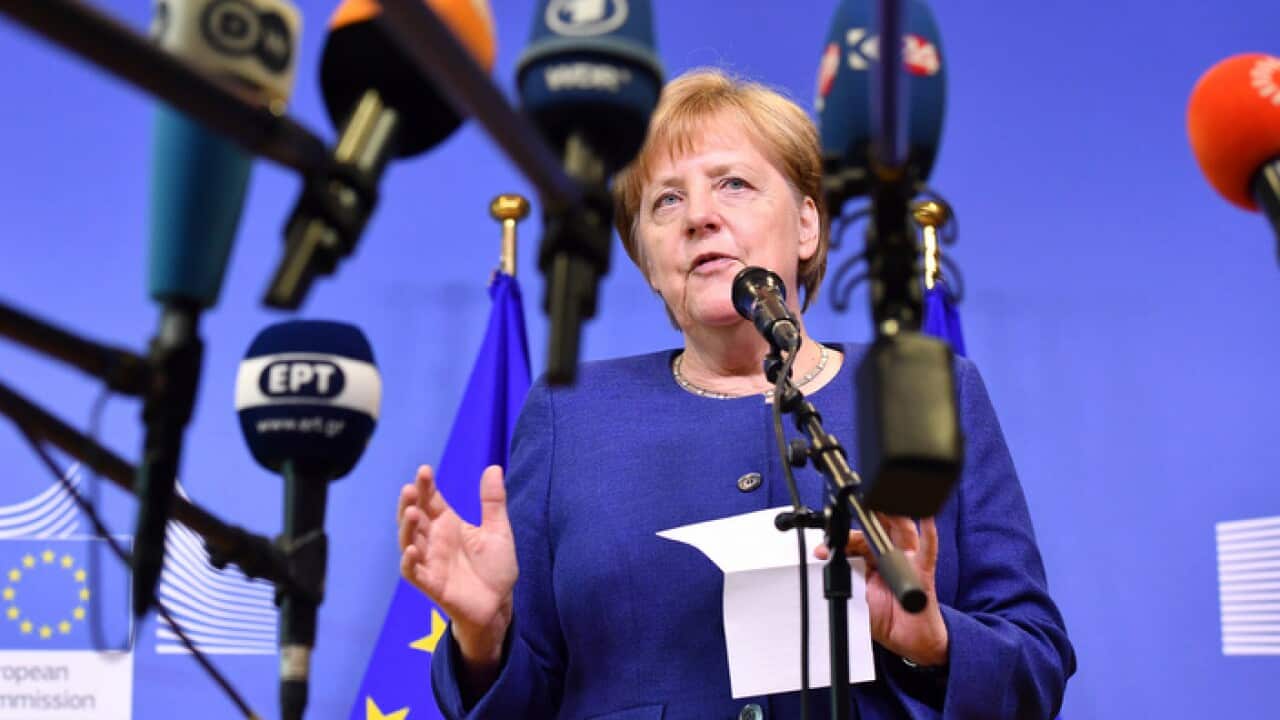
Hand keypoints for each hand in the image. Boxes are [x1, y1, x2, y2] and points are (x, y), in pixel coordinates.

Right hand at [398, 464, 517, 671]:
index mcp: (448, 524)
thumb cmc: (495, 567)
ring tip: (411, 512)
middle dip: (410, 503)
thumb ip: (493, 501)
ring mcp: (430, 562)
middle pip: (415, 518)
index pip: (430, 501)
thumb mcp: (498, 530)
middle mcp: (434, 540)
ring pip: (409, 541)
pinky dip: (409, 561)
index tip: (424, 470)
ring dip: (407, 528)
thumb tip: (494, 467)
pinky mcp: (431, 584)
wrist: (499, 604)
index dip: (425, 486)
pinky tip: (411, 549)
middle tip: (409, 488)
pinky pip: (413, 572)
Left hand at [816, 515, 947, 666]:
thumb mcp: (858, 598)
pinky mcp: (924, 571)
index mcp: (873, 561)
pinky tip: (926, 518)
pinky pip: (928, 550)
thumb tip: (828, 569)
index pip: (856, 542)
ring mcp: (909, 561)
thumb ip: (846, 581)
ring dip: (893, 514)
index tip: (823, 549)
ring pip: (902, 531)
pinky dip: (929, 533)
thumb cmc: (887, 618)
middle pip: (877, 530)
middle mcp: (892, 556)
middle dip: (863, 520)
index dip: (840, 542)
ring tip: (883, 501)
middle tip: (850, 515)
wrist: (911, 640)